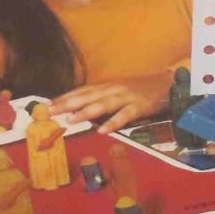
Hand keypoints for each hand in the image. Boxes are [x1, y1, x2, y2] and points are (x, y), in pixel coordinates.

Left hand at [48, 74, 169, 134]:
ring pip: (103, 105)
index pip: (81, 91)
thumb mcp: (118, 92)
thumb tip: (81, 110)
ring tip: (70, 120)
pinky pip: (125, 115)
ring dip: (85, 112)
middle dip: (67, 104)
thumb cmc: (140, 90)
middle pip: (87, 96)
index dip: (64, 98)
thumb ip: (102, 99)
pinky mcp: (140, 106)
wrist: (167, 82)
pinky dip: (113, 123)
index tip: (47, 105)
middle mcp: (113, 89)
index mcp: (107, 86)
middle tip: (50, 112)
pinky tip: (102, 130)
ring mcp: (126, 97)